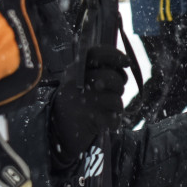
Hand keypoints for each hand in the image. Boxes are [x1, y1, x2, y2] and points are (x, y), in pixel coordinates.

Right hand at [49, 46, 128, 165]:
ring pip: (116, 100)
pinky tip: (102, 122)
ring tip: (104, 109)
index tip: (127, 62)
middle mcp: (75, 84)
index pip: (96, 54)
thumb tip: (126, 62)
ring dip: (115, 106)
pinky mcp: (89, 121)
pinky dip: (112, 122)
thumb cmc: (78, 101)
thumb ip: (100, 69)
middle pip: (112, 78)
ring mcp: (81, 102)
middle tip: (114, 92)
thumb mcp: (82, 81)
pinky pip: (114, 118)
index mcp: (74, 71)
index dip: (115, 55)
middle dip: (119, 86)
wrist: (60, 132)